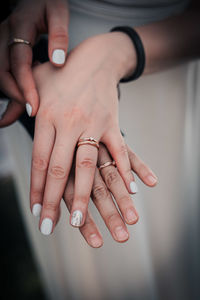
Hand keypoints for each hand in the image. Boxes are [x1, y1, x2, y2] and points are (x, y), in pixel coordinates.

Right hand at [0, 0, 68, 125]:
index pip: (18, 62)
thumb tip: (57, 63)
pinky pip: (2, 70)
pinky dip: (10, 85)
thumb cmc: (49, 4)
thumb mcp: (58, 12)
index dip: (25, 86)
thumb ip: (59, 34)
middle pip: (2, 71)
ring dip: (11, 91)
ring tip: (28, 105)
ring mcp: (0, 41)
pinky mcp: (2, 47)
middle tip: (32, 111)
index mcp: (19, 26)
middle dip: (15, 94)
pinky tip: (22, 95)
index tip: (34, 106)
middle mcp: (4, 34)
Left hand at [30, 32, 149, 233]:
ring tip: (78, 222)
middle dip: (54, 201)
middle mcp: (68, 123)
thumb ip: (17, 102)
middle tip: (50, 228)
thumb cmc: (62, 72)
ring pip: (87, 165)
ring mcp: (93, 123)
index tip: (36, 212)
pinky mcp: (113, 123)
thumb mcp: (35, 83)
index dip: (36, 188)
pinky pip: (120, 151)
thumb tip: (1, 121)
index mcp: (47, 116)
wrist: (96, 58)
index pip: (39, 160)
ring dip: (83, 196)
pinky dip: (124, 171)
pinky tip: (130, 192)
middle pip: (60, 168)